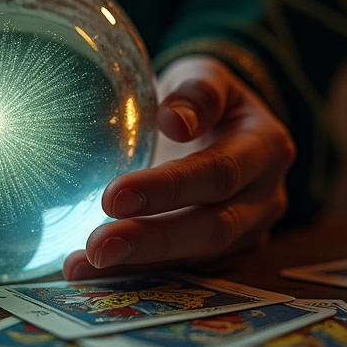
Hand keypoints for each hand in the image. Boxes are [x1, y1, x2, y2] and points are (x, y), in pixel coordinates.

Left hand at [63, 55, 295, 278]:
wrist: (218, 118)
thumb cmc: (203, 94)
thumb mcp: (205, 74)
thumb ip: (197, 92)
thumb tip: (174, 120)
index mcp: (265, 147)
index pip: (219, 173)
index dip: (169, 189)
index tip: (115, 196)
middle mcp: (265, 196)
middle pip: (213, 228)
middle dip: (151, 240)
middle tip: (97, 246)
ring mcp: (248, 231)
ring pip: (196, 258)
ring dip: (135, 265)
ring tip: (80, 265)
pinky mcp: (223, 254)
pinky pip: (180, 268)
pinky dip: (132, 272)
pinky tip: (87, 272)